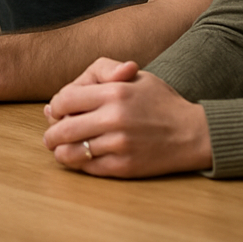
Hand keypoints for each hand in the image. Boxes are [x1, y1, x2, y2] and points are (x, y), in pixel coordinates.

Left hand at [42, 58, 211, 177]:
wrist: (192, 133)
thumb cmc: (159, 100)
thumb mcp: (133, 75)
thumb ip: (99, 73)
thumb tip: (61, 99)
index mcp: (114, 92)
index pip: (65, 100)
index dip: (56, 107)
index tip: (58, 111)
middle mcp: (114, 118)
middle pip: (63, 129)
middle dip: (51, 134)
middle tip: (50, 136)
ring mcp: (119, 144)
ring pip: (72, 152)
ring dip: (61, 151)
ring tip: (60, 149)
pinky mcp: (125, 167)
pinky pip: (89, 168)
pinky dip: (79, 164)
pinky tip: (81, 158)